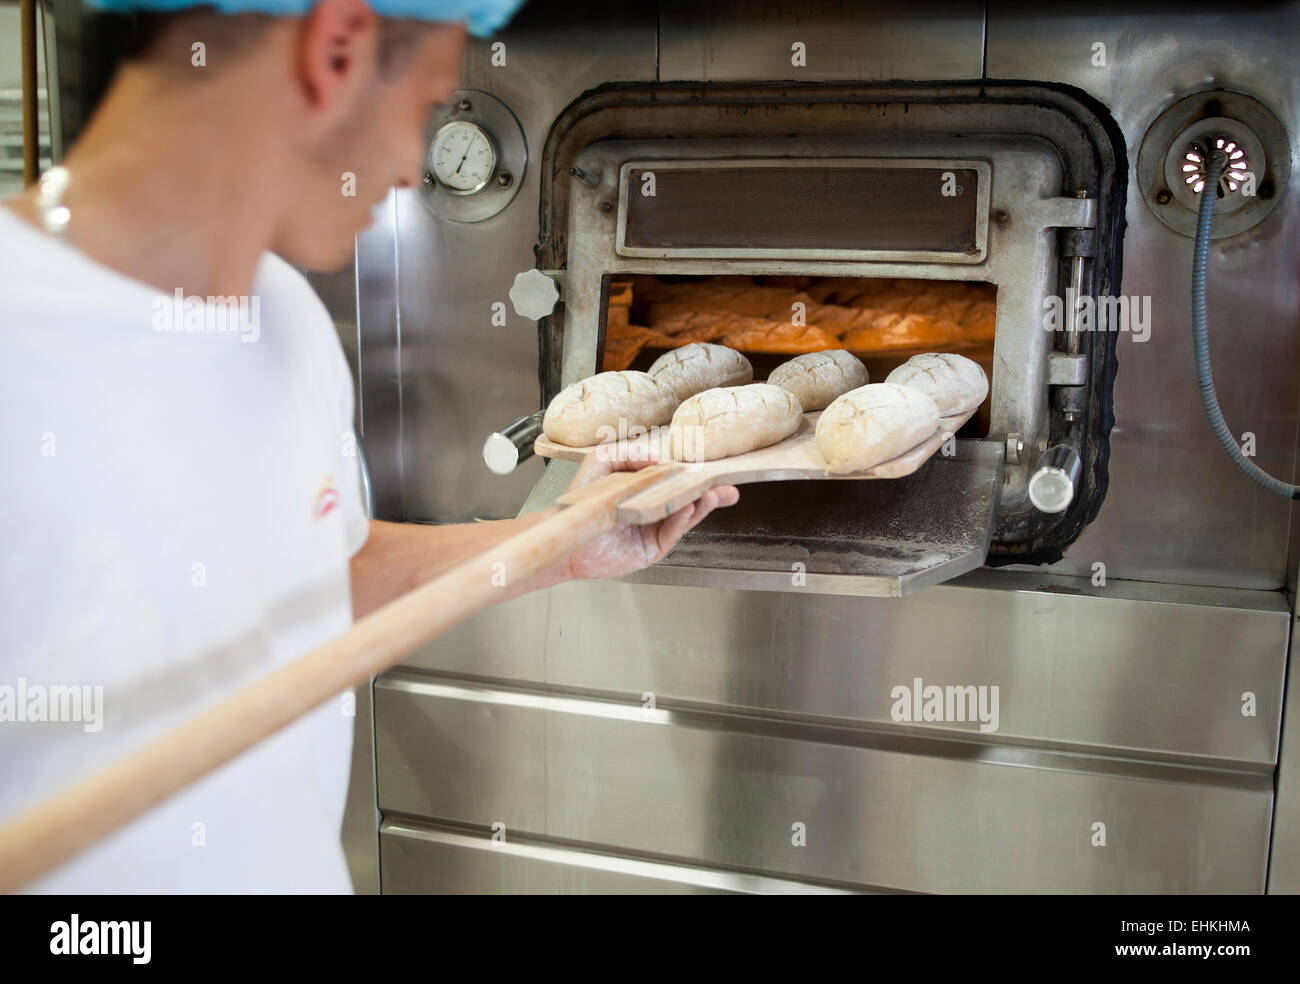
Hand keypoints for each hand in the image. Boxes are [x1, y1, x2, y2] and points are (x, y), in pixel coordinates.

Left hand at [563, 447, 738, 580]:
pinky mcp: (650, 549)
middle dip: (710, 494)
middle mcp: (653, 511)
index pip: (677, 482)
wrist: (566, 532)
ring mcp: (654, 530)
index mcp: (646, 491)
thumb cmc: (581, 500)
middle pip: (688, 501)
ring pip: (684, 517)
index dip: (695, 476)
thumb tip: (660, 459)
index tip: (712, 468)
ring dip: (700, 506)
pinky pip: (671, 533)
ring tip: (713, 495)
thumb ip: (630, 454)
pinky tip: (687, 507)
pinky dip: (681, 520)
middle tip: (726, 487)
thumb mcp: (602, 463)